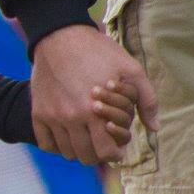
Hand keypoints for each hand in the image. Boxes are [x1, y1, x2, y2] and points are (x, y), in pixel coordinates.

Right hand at [31, 24, 155, 165]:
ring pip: (66, 152)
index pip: (105, 152)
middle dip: (98, 155)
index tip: (117, 147)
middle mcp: (71, 118)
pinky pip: (46, 143)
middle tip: (103, 143)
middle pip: (85, 156)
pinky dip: (57, 145)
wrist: (60, 37)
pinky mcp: (38, 112)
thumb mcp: (131, 69)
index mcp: (96, 112)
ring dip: (79, 150)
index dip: (115, 154)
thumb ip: (147, 100)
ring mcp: (52, 117)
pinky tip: (67, 135)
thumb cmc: (99, 52)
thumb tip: (154, 127)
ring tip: (87, 138)